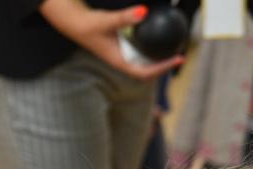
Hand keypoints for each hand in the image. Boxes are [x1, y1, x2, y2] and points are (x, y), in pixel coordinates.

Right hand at [40, 1, 183, 79]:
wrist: (72, 22)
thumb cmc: (87, 25)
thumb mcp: (106, 21)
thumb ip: (124, 17)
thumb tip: (144, 11)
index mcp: (118, 61)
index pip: (144, 72)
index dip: (162, 69)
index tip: (177, 58)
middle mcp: (121, 60)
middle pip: (147, 70)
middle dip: (163, 65)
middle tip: (180, 54)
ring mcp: (121, 54)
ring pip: (143, 61)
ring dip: (157, 58)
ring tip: (172, 48)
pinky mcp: (120, 45)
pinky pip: (139, 50)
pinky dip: (150, 47)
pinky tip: (157, 36)